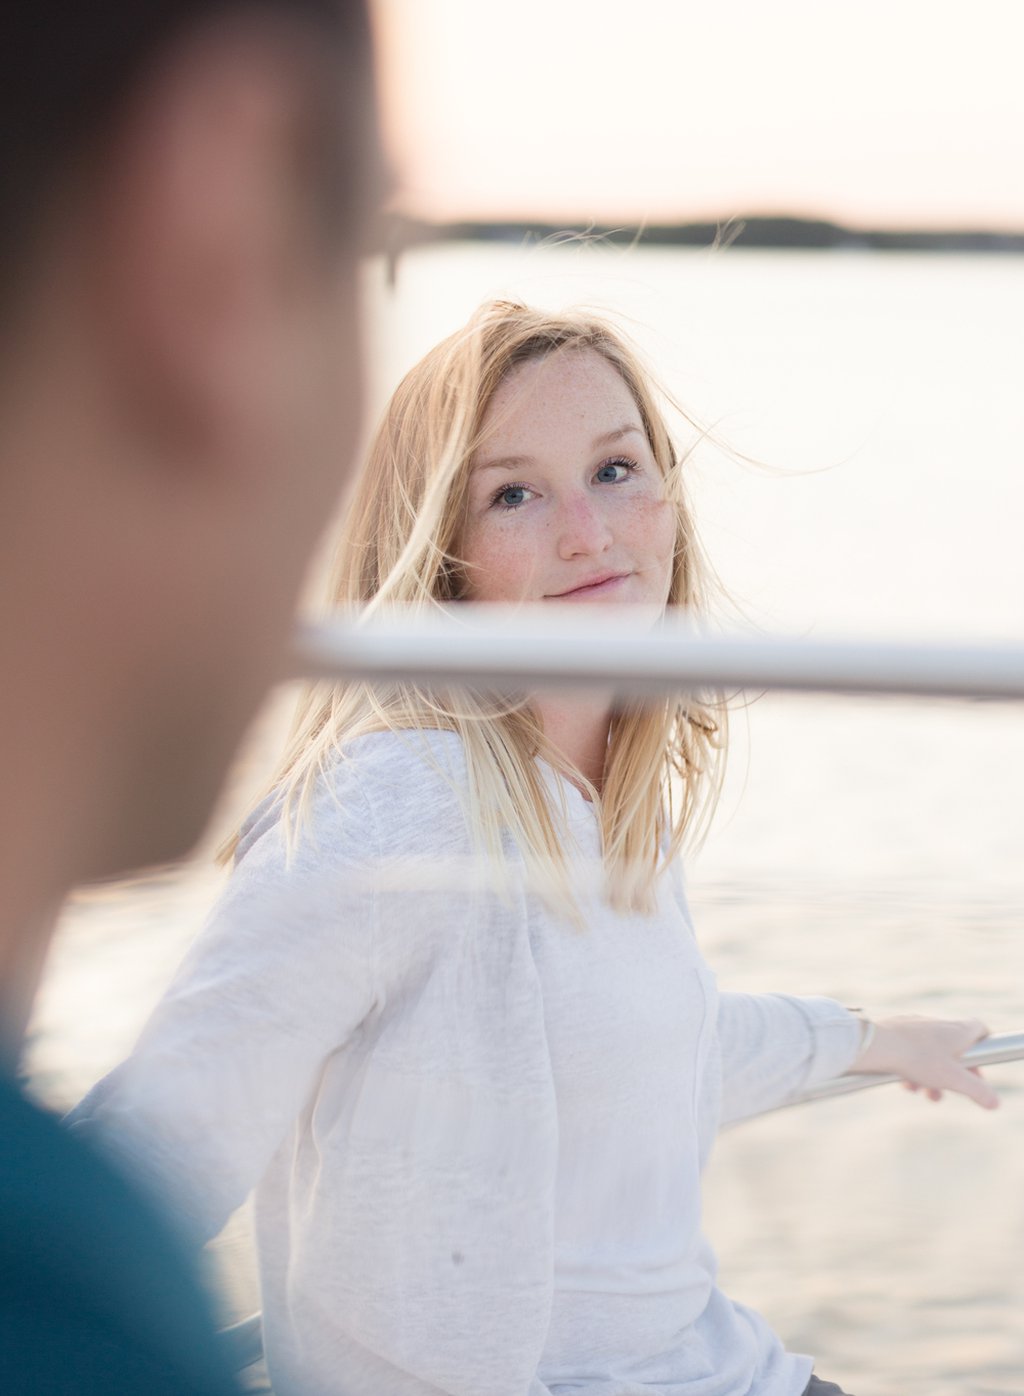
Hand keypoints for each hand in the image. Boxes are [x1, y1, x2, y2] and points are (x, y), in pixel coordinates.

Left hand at [851, 1014, 998, 1110]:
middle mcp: (937, 1024)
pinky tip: (905, 1083)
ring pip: (931, 1054)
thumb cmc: (917, 1058)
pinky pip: (910, 1052)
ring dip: (931, 1076)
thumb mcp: (953, 1080)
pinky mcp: (896, 1031)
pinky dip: (912, 1069)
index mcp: (956, 1030)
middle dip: (954, 1074)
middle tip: (952, 1090)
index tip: (981, 1063)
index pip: (980, 1029)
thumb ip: (977, 1091)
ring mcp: (915, 1026)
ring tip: (925, 1093)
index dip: (984, 1046)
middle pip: (955, 1049)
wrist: (876, 1045)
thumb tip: (994, 1102)